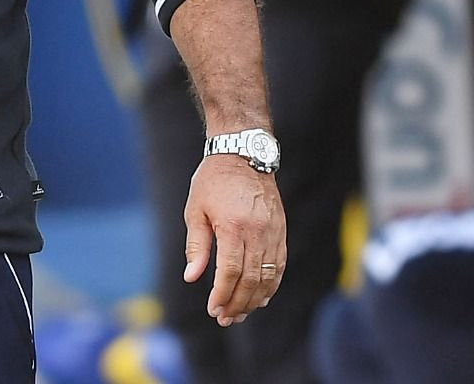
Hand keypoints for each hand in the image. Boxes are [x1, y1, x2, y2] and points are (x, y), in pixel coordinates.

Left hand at [183, 155, 286, 326]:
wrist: (244, 155)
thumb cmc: (213, 181)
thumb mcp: (195, 209)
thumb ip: (196, 245)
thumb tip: (192, 277)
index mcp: (234, 226)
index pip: (230, 271)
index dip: (223, 294)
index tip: (213, 309)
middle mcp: (258, 232)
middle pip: (251, 279)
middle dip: (238, 303)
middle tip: (225, 319)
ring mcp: (274, 233)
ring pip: (269, 276)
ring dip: (255, 299)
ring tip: (240, 314)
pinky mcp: (282, 232)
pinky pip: (280, 266)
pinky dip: (271, 285)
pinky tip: (260, 298)